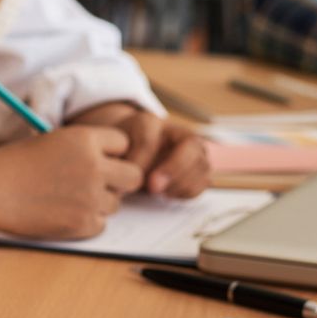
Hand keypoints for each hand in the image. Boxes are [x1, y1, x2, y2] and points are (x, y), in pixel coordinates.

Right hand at [0, 125, 143, 239]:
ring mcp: (91, 197)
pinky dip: (86, 221)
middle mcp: (95, 167)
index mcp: (86, 139)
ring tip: (67, 198)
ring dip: (99, 202)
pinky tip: (62, 213)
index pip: (124, 143)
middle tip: (97, 184)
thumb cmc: (16, 164)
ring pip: (116, 203)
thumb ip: (86, 149)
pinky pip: (101, 224)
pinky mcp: (83, 223)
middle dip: (119, 180)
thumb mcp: (54, 141)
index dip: (111, 153)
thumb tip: (115, 162)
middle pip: (134, 176)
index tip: (96, 159)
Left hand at [72, 103, 211, 197]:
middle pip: (191, 146)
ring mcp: (193, 150)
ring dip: (182, 182)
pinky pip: (204, 181)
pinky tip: (168, 195)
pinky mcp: (199, 168)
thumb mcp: (112, 149)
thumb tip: (121, 184)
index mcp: (148, 122)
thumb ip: (115, 159)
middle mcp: (176, 132)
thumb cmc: (119, 152)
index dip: (140, 157)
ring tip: (160, 193)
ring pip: (202, 164)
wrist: (131, 150)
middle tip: (154, 188)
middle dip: (174, 169)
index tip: (129, 175)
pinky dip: (189, 190)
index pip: (149, 136)